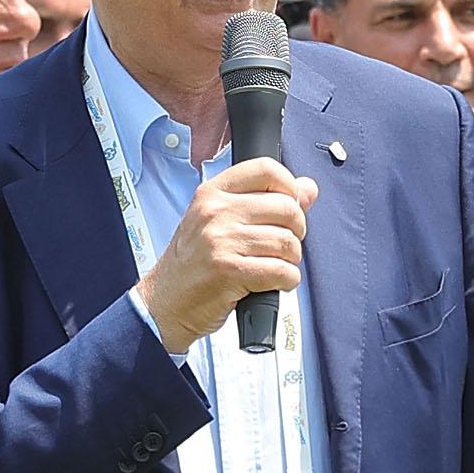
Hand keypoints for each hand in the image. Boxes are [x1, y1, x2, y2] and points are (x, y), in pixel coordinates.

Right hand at [137, 158, 317, 354]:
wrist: (165, 302)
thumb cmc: (192, 263)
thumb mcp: (218, 221)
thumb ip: (263, 201)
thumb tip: (308, 189)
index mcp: (213, 193)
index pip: (266, 169)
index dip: (290, 186)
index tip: (291, 204)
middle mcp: (216, 212)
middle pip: (286, 207)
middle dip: (296, 230)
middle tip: (284, 244)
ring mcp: (222, 241)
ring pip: (287, 242)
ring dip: (290, 260)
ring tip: (275, 265)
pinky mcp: (230, 271)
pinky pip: (282, 271)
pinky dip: (287, 281)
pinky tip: (273, 282)